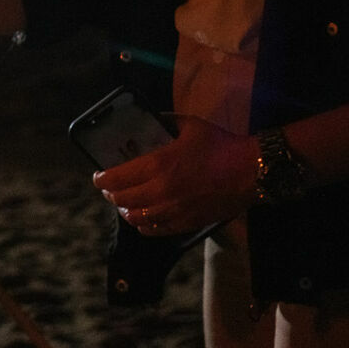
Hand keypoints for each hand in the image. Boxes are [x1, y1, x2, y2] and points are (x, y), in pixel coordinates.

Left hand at [92, 116, 255, 236]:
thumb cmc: (220, 146)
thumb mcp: (190, 125)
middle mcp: (160, 191)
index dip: (101, 179)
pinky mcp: (185, 223)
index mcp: (158, 165)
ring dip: (125, 211)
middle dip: (111, 194)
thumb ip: (166, 120)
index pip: (117, 178)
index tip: (98, 176)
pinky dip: (143, 225)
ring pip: (136, 218)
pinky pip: (155, 230)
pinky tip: (142, 219)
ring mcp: (173, 211)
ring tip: (124, 204)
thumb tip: (153, 118)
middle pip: (122, 200)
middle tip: (109, 188)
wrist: (251, 172)